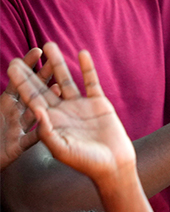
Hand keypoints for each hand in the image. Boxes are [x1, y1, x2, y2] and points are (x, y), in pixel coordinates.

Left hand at [6, 43, 134, 184]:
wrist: (114, 166)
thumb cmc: (86, 163)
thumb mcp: (62, 150)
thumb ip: (47, 132)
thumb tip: (36, 109)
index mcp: (52, 121)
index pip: (33, 97)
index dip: (22, 82)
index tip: (12, 66)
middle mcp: (64, 111)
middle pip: (45, 86)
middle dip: (34, 71)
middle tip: (22, 55)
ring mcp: (81, 106)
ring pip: (66, 80)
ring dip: (57, 63)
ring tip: (49, 44)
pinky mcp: (99, 104)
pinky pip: (92, 82)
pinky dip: (87, 68)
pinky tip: (82, 53)